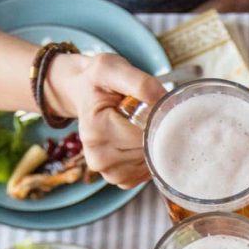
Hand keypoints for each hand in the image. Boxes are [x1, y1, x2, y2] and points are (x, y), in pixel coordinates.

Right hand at [46, 53, 166, 187]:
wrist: (83, 94)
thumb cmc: (98, 81)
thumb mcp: (112, 68)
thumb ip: (139, 82)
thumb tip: (164, 100)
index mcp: (96, 132)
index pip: (145, 135)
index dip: (160, 120)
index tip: (158, 105)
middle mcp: (99, 159)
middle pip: (150, 151)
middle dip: (158, 132)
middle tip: (148, 113)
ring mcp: (109, 173)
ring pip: (153, 164)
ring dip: (156, 144)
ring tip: (141, 125)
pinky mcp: (120, 179)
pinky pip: (148, 172)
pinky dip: (151, 156)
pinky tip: (140, 139)